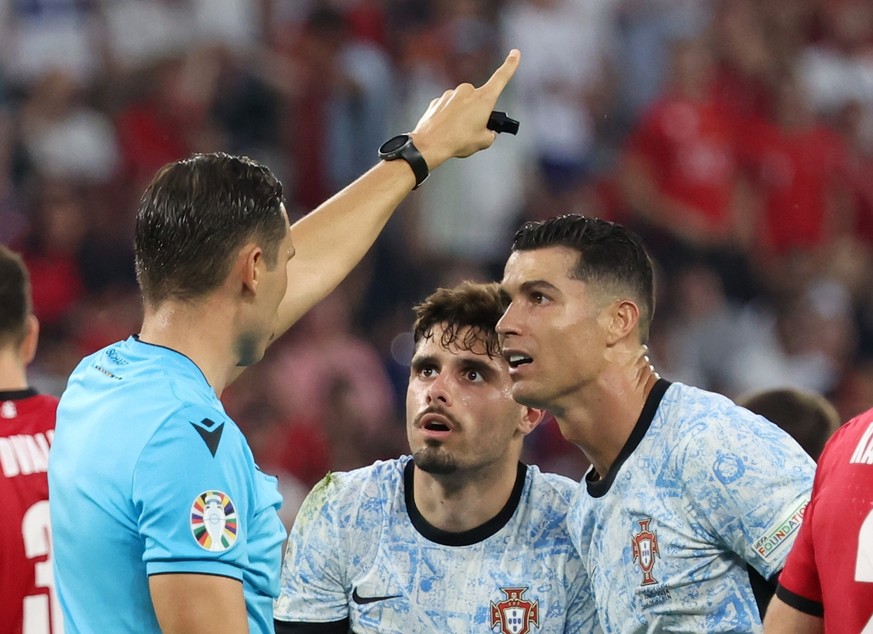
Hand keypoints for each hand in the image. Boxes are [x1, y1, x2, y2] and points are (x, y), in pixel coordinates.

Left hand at [410, 49, 520, 169]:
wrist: (430, 144)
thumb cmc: (458, 141)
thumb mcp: (483, 141)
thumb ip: (490, 133)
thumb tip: (486, 131)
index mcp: (483, 99)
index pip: (501, 78)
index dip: (510, 65)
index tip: (515, 53)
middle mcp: (467, 91)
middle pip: (479, 100)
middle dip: (478, 113)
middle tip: (471, 131)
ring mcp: (451, 94)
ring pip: (462, 105)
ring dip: (462, 116)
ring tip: (456, 133)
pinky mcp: (438, 101)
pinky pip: (448, 108)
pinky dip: (449, 118)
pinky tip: (445, 130)